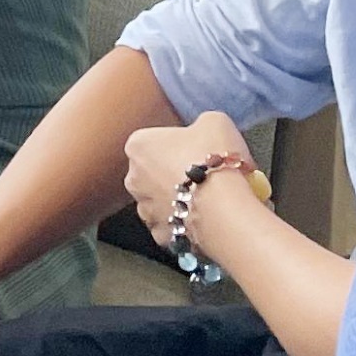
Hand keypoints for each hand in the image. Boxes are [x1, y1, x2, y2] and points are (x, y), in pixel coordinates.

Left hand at [122, 109, 253, 248]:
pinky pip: (175, 224)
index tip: (201, 148)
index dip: (181, 143)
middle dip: (178, 171)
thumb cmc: (214, 161)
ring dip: (183, 198)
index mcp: (138, 145)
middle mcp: (133, 178)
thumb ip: (202, 123)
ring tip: (213, 196)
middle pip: (156, 170)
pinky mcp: (160, 234)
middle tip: (209, 172)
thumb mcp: (215, 121)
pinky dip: (189, 222)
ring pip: (164, 200)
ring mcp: (144, 209)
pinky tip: (209, 216)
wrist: (223, 210)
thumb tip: (205, 130)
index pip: (155, 139)